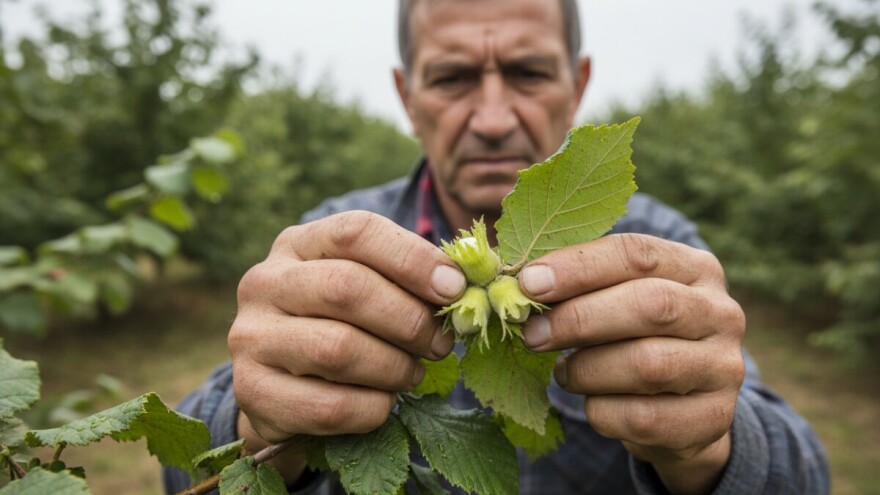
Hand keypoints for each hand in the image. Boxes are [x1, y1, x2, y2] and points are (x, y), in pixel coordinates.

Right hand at [228, 211, 464, 482]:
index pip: (357, 232)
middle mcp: (265, 282)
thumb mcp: (367, 286)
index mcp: (299, 244)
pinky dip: (372, 408)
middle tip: (441, 343)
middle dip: (409, 320)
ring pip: (337, 349)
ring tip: (414, 373)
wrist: (281, 388)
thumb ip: (410, 277)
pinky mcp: (251, 392)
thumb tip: (470, 279)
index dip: (412, 258)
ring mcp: (251, 337)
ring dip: (393, 367)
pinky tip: (385, 403)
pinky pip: (328, 406)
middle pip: (347, 288)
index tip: (455, 288)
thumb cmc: (341, 325)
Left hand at [519, 234, 745, 494]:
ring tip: (563, 372)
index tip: (528, 282)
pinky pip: (644, 418)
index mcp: (695, 268)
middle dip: (579, 319)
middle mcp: (720, 312)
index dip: (578, 266)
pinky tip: (591, 403)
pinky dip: (603, 412)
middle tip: (532, 333)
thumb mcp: (616, 300)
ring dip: (588, 370)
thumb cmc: (633, 339)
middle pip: (650, 306)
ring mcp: (724, 368)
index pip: (638, 253)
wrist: (682, 410)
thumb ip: (579, 285)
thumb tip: (514, 280)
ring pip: (648, 365)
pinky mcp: (713, 419)